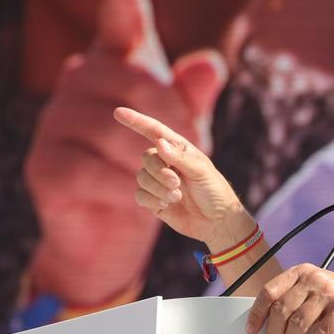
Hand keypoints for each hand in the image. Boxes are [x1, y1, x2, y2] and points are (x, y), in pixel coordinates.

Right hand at [24, 0, 227, 305]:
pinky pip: (94, 172)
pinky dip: (130, 191)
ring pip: (118, 132)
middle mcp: (79, 82)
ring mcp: (53, 122)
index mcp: (117, 65)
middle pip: (139, 83)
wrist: (116, 235)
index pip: (121, 24)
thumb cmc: (158, 168)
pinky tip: (139, 200)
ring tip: (168, 181)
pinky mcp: (41, 165)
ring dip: (157, 163)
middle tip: (192, 155)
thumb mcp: (188, 133)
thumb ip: (196, 100)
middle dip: (178, 122)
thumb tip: (209, 63)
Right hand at [115, 106, 249, 247]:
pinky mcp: (153, 200)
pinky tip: (168, 204)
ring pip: (141, 178)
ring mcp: (158, 181)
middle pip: (146, 158)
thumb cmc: (214, 191)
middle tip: (177, 183)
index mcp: (179, 149)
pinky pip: (139, 195)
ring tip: (176, 196)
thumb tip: (159, 143)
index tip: (118, 112)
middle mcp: (166, 162)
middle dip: (159, 171)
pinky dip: (152, 200)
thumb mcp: (202, 171)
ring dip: (158, 188)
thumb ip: (180, 158)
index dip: (136, 121)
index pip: (154, 131)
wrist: (216, 221)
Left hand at [245, 264, 333, 333]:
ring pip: (299, 323)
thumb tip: (266, 323)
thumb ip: (294, 298)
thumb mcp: (315, 289)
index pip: (270, 291)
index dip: (257, 313)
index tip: (252, 330)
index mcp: (302, 272)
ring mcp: (330, 292)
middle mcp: (314, 278)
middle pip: (282, 310)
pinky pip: (322, 332)